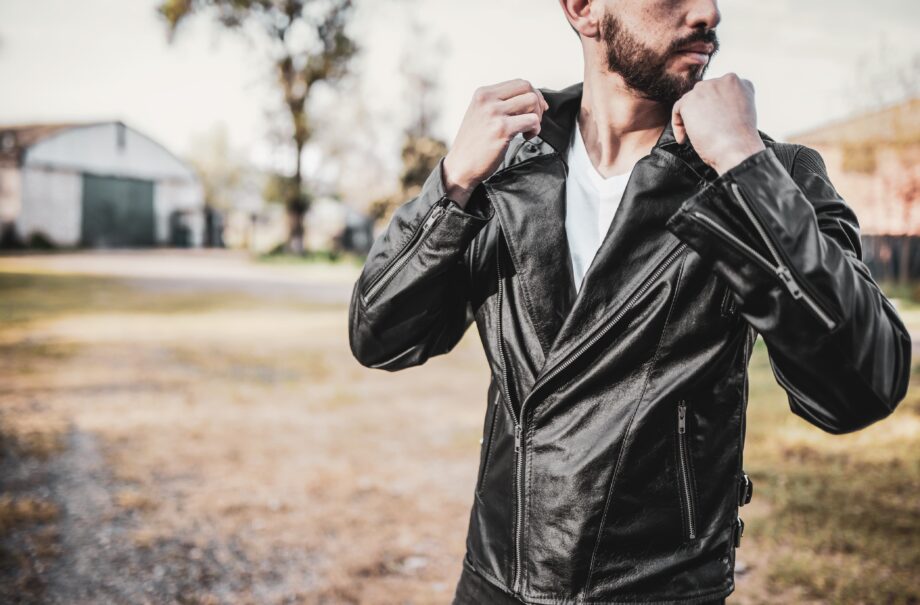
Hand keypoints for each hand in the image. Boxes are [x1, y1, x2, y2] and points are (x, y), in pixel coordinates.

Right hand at [442, 79, 548, 206]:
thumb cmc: (473, 144)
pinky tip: (526, 137)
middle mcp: (487, 100)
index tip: (535, 109)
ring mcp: (494, 113)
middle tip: (533, 120)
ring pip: (532, 101)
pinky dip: (535, 129)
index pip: (518, 83)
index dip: (533, 94)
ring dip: (537, 116)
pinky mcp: (502, 129)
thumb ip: (500, 104)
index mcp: (482, 93)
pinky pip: (532, 120)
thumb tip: (531, 99)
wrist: (461, 166)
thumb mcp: (480, 114)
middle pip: (527, 87)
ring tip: (528, 129)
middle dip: (537, 103)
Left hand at [671, 73, 765, 175]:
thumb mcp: (744, 112)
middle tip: (704, 129)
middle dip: (702, 111)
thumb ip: (731, 104)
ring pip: (691, 100)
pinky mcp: (690, 101)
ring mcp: (706, 88)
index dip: (716, 108)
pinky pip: (678, 109)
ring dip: (690, 117)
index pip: (721, 91)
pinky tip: (684, 138)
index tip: (716, 122)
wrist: (736, 149)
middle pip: (704, 93)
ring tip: (694, 135)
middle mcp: (722, 80)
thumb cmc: (741, 139)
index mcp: (738, 83)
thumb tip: (715, 110)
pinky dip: (678, 124)